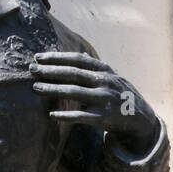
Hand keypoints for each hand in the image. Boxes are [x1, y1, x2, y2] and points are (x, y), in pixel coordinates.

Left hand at [32, 51, 158, 153]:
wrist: (141, 118)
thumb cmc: (120, 95)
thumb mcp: (112, 77)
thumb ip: (94, 67)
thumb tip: (78, 53)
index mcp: (104, 71)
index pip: (77, 60)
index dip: (57, 57)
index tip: (38, 57)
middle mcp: (104, 82)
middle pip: (73, 74)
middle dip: (50, 71)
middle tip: (31, 70)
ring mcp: (104, 100)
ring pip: (74, 93)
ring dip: (53, 90)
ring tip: (35, 88)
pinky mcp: (104, 118)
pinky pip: (81, 117)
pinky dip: (66, 116)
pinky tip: (52, 115)